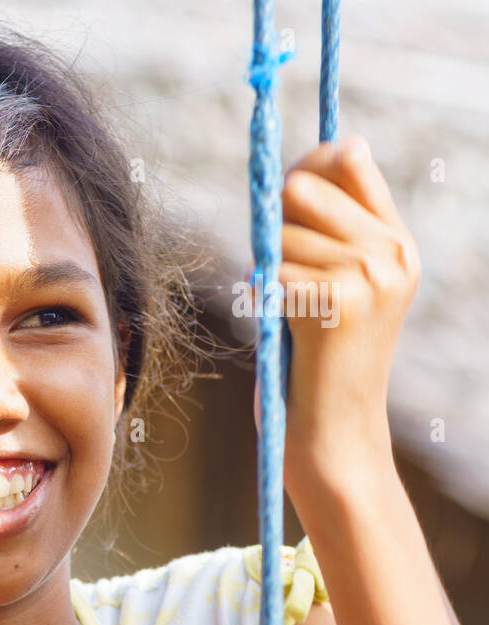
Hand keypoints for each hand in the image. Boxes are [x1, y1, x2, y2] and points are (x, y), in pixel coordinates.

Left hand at [247, 134, 418, 498]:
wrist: (335, 434)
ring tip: (284, 309)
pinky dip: (260, 296)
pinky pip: (271, 271)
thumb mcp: (334, 289)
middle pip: (302, 186)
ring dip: (265, 269)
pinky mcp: (339, 300)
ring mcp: (370, 274)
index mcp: (396, 242)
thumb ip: (324, 234)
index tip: (279, 194)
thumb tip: (300, 171)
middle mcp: (391, 251)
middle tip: (277, 266)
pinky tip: (278, 323)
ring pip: (279, 233)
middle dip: (273, 220)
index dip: (303, 165)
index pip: (348, 158)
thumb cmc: (318, 364)